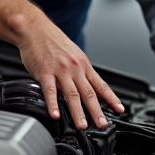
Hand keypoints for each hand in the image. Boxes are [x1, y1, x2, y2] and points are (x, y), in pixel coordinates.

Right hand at [0, 0, 123, 129]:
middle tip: (102, 124)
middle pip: (89, 93)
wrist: (35, 29)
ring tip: (82, 125)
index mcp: (83, 65)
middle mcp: (75, 68)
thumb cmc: (53, 42)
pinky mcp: (44, 72)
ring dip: (78, 112)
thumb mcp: (73, 54)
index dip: (111, 99)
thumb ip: (79, 73)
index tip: (119, 110)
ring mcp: (60, 71)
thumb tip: (86, 88)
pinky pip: (50, 91)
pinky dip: (53, 104)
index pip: (101, 85)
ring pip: (72, 95)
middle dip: (97, 111)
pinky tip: (56, 114)